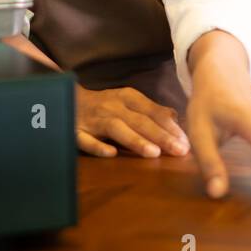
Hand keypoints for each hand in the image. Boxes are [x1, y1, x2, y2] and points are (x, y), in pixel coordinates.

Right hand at [0, 34, 189, 157]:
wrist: (63, 97)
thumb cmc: (103, 104)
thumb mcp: (129, 102)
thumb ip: (152, 111)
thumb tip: (177, 119)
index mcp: (127, 98)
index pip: (153, 112)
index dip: (170, 127)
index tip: (187, 142)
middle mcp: (112, 106)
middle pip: (139, 121)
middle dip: (161, 136)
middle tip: (180, 150)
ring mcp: (93, 119)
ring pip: (116, 129)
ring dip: (135, 140)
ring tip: (153, 153)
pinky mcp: (75, 131)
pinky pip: (85, 139)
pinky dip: (98, 146)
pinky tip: (111, 154)